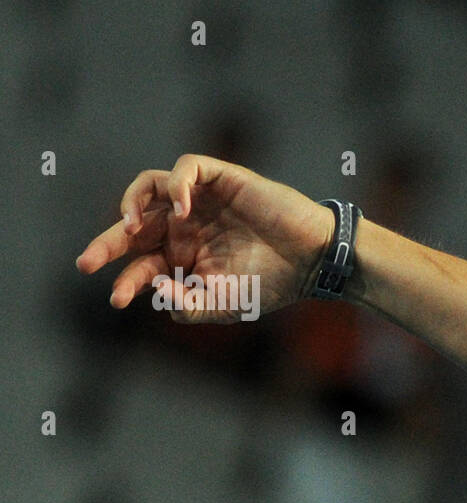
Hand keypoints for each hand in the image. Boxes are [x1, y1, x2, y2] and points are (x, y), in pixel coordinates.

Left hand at [75, 154, 335, 322]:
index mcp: (183, 256)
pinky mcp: (221, 178)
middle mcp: (185, 225)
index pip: (140, 263)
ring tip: (131, 227)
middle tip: (89, 262)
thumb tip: (155, 289)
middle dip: (109, 241)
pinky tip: (183, 212)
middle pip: (134, 223)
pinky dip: (177, 186)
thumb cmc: (273, 283)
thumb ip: (189, 304)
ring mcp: (201, 200)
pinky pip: (185, 169)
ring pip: (149, 187)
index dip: (125, 279)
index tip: (118, 299)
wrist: (312, 261)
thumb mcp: (225, 303)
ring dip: (132, 204)